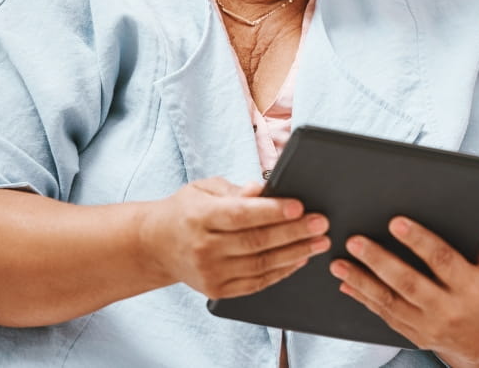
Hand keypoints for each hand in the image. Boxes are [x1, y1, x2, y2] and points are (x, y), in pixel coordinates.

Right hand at [138, 177, 329, 298]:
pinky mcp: (217, 290)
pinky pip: (257, 283)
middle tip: (322, 223)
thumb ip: (236, 190)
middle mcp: (203, 248)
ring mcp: (210, 273)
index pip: (241, 215)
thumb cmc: (188, 210)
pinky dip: (281, 271)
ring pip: (261, 264)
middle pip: (256, 241)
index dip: (272, 211)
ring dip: (296, 253)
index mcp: (199, 218)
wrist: (156, 244)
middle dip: (294, 232)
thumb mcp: (206, 189)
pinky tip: (300, 259)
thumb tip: (264, 189)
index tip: (300, 206)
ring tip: (320, 242)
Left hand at [329, 204, 478, 366]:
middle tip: (354, 241)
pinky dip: (365, 301)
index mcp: (471, 287)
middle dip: (379, 261)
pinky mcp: (417, 336)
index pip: (442, 261)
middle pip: (408, 283)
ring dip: (362, 282)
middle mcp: (448, 309)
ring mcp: (430, 326)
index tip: (396, 222)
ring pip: (391, 302)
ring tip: (339, 263)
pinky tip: (346, 285)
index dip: (419, 241)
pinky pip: (387, 317)